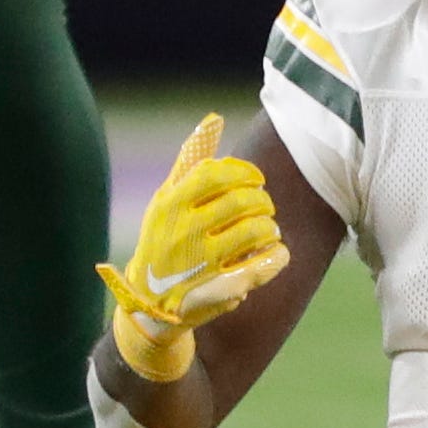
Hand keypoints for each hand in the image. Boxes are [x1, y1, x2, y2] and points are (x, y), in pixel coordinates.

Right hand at [99, 114, 288, 384]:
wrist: (149, 307)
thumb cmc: (163, 243)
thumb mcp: (166, 202)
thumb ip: (190, 162)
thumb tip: (211, 121)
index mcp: (169, 206)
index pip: (216, 174)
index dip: (244, 173)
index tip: (255, 181)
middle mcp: (183, 233)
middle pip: (243, 202)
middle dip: (262, 202)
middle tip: (263, 210)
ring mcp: (202, 264)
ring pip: (258, 231)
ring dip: (270, 228)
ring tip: (267, 232)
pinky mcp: (221, 290)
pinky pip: (264, 265)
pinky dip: (278, 257)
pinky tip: (277, 254)